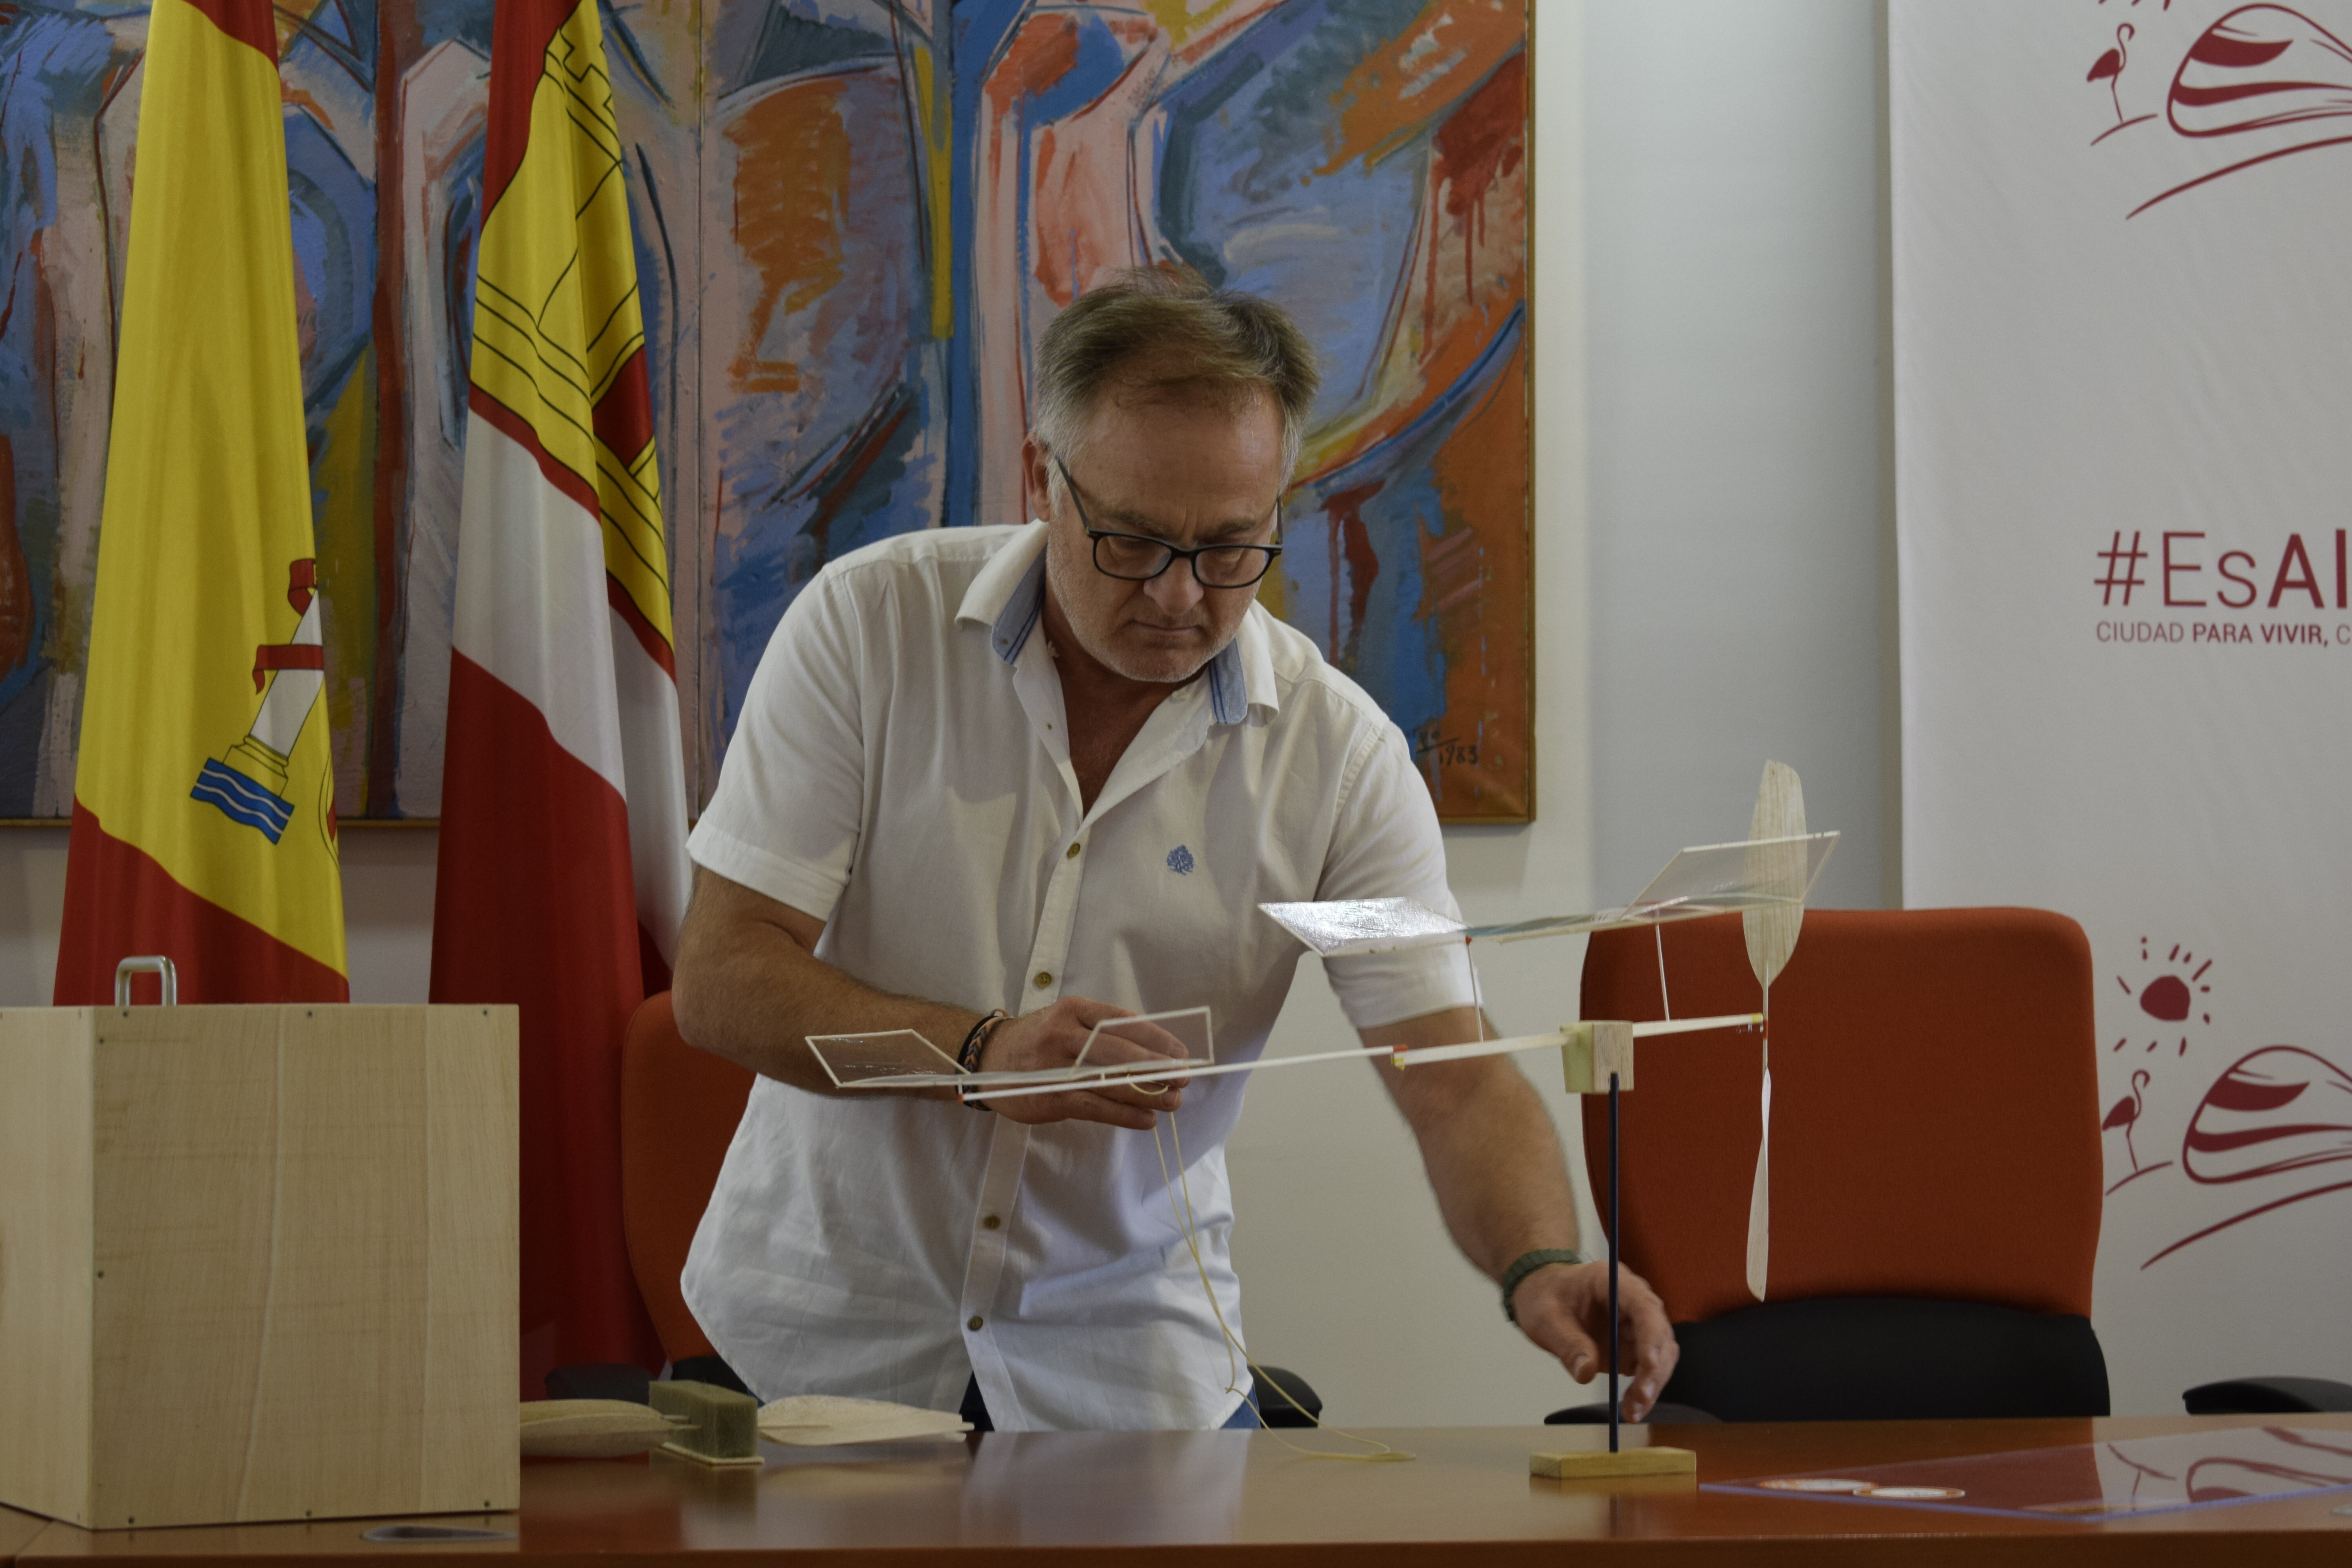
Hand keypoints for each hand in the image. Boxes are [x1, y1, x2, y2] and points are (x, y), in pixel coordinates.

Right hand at [974, 996, 1193, 1129]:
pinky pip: (1094, 1106)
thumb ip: (1103, 1033)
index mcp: (1073, 1009)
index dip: (1157, 1038)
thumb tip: (1155, 1052)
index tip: (1182, 1052)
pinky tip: (1145, 1119)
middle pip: (1120, 1052)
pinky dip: (1124, 1114)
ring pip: (1110, 1081)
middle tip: (1185, 1078)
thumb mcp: (1068, 1023)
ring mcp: (1054, 1066)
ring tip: (1173, 1102)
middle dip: (1158, 1067)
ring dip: (1147, 1094)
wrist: (988, 1058)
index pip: (1123, 1022)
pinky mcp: (1049, 1096)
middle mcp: (1063, 1034)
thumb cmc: (1039, 1040)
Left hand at [1509, 1262, 1679, 1421]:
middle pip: (1658, 1334)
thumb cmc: (1543, 1297)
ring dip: (1652, 1384)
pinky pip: (1647, 1370)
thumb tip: (1585, 1372)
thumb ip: (1566, 1342)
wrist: (1541, 1297)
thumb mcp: (1545, 1318)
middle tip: (1641, 1398)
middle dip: (1654, 1368)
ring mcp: (1635, 1325)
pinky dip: (1643, 1391)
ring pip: (1660, 1355)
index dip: (1651, 1335)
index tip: (1649, 1364)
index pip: (1644, 1306)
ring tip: (1632, 1412)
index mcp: (1613, 1282)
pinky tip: (1631, 1409)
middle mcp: (1632, 1301)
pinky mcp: (1632, 1346)